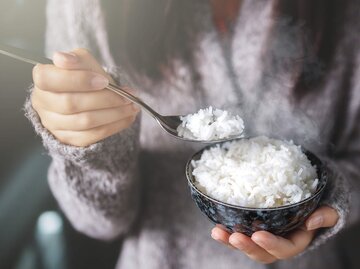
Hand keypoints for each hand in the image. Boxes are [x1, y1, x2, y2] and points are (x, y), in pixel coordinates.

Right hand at [31, 48, 139, 146]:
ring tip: (132, 106)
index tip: (104, 81)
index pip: (49, 80)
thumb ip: (78, 60)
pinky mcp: (68, 138)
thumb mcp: (83, 62)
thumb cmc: (84, 76)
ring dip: (114, 114)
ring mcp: (53, 124)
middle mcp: (43, 103)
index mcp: (42, 80)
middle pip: (71, 104)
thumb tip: (63, 58)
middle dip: (105, 99)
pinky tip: (127, 117)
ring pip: (85, 122)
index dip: (78, 80)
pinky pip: (93, 135)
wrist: (88, 96)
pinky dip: (114, 126)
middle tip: (128, 95)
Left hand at [211, 206, 338, 263]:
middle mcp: (277, 243)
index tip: (259, 235)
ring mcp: (263, 237)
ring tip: (217, 232)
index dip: (271, 245)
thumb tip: (311, 221)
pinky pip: (238, 234)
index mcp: (295, 242)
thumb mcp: (328, 210)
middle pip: (261, 252)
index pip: (284, 249)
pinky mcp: (252, 229)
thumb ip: (325, 216)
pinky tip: (216, 226)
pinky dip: (226, 232)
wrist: (308, 203)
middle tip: (233, 237)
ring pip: (246, 245)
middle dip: (246, 247)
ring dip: (230, 241)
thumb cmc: (317, 206)